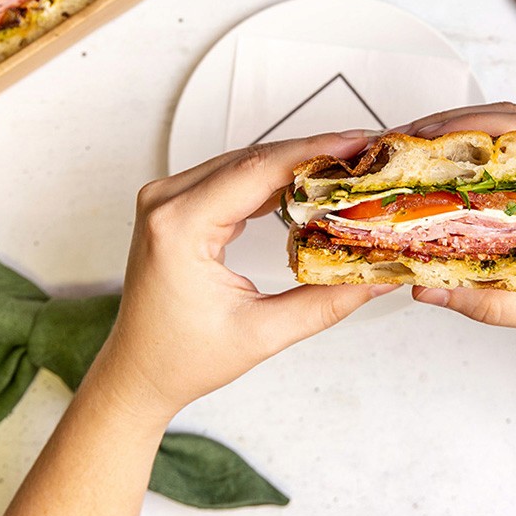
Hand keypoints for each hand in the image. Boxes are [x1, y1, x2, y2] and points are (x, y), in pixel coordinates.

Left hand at [96, 132, 397, 422]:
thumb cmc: (182, 359)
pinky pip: (230, 178)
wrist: (137, 372)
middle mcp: (165, 201)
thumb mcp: (261, 334)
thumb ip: (325, 302)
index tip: (359, 143)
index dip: (314, 152)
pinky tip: (306, 185)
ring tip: (345, 167)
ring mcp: (166, 199)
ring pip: (243, 163)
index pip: (258, 170)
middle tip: (365, 154)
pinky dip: (270, 180)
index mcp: (178, 226)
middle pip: (253, 158)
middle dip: (312, 154)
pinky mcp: (175, 206)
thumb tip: (378, 275)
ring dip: (294, 163)